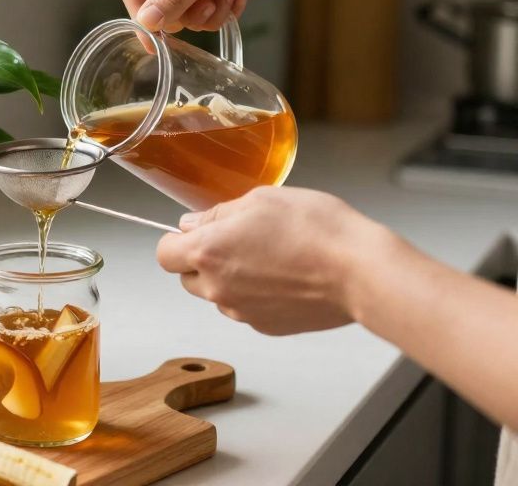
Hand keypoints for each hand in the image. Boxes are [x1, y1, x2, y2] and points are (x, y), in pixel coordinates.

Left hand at [156, 186, 397, 335]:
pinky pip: (245, 309)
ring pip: (217, 295)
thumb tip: (193, 224)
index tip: (194, 232)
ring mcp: (241, 311)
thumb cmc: (317, 230)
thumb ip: (218, 213)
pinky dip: (255, 295)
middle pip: (187, 278)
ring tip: (268, 257)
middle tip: (236, 241)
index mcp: (208, 252)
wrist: (360, 271)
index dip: (176, 241)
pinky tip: (283, 277)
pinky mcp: (266, 327)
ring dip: (228, 279)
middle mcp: (218, 288)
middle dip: (202, 261)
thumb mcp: (261, 199)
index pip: (165, 254)